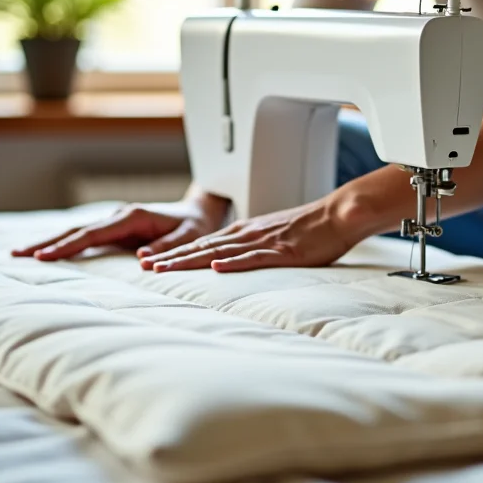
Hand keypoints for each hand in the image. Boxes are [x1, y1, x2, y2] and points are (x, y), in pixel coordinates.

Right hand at [12, 195, 227, 261]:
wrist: (200, 213)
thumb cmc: (196, 228)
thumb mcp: (189, 239)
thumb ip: (168, 248)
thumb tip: (144, 260)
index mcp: (132, 217)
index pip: (93, 234)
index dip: (68, 246)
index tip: (44, 256)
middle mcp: (118, 216)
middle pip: (75, 231)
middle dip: (46, 243)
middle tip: (16, 254)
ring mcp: (114, 222)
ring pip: (75, 233)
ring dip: (49, 242)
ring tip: (19, 254)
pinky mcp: (114, 230)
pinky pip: (84, 238)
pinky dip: (63, 245)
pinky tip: (45, 253)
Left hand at [141, 195, 364, 272]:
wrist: (337, 214)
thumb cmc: (310, 230)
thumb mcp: (274, 240)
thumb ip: (254, 251)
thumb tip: (232, 265)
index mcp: (245, 232)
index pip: (202, 243)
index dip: (176, 253)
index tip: (152, 262)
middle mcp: (248, 234)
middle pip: (202, 246)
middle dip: (172, 257)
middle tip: (145, 266)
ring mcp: (264, 241)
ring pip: (220, 251)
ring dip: (191, 260)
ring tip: (166, 268)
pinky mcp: (283, 251)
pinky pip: (255, 257)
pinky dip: (234, 263)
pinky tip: (217, 268)